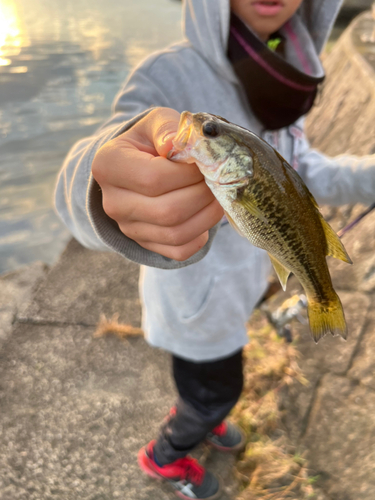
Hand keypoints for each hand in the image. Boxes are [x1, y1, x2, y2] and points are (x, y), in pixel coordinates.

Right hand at [91, 107, 223, 260]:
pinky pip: (179, 251)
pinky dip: (200, 236)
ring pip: (176, 233)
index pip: (154, 178)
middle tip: (217, 180)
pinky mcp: (145, 243)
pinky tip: (204, 214)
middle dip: (202, 196)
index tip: (204, 163)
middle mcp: (113, 202)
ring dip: (207, 216)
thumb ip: (168, 128)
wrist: (140, 165)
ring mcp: (128, 227)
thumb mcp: (157, 123)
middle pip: (168, 211)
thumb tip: (178, 145)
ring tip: (216, 196)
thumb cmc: (151, 141)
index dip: (188, 174)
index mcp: (109, 166)